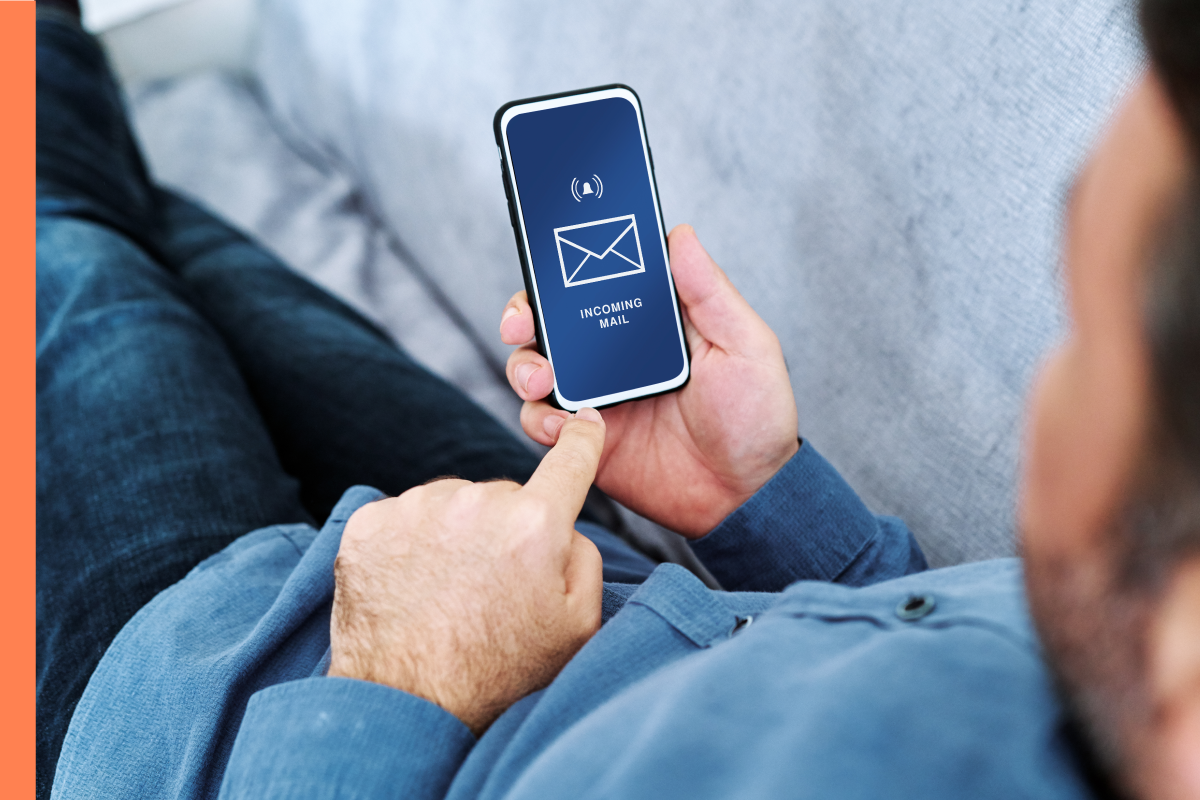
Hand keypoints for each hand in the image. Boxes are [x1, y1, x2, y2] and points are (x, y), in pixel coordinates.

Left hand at [328, 410, 605, 735]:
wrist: (405, 707)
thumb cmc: (499, 673)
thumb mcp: (579, 625)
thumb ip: (586, 558)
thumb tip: (566, 524)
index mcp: (535, 523)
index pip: (570, 460)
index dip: (581, 438)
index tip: (584, 421)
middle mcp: (475, 500)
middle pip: (504, 495)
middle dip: (505, 527)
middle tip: (492, 586)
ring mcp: (416, 508)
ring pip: (452, 503)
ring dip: (455, 533)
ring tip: (448, 592)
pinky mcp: (369, 522)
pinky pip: (405, 516)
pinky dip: (410, 543)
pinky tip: (413, 586)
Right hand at [501, 224, 798, 538]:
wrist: (748, 497)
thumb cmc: (757, 420)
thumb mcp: (745, 346)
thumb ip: (710, 293)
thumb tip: (681, 236)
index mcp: (650, 325)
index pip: (595, 284)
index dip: (563, 271)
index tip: (548, 265)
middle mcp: (615, 356)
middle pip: (550, 323)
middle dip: (523, 317)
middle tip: (521, 327)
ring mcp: (597, 397)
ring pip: (536, 369)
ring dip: (526, 368)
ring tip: (544, 381)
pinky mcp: (588, 439)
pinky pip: (545, 423)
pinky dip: (542, 421)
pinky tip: (568, 426)